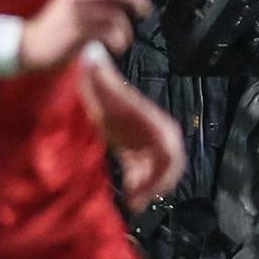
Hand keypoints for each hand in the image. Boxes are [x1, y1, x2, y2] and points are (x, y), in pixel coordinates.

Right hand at [21, 0, 150, 72]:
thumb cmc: (56, 29)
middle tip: (145, 10)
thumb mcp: (74, 6)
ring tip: (125, 39)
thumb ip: (95, 0)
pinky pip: (107, 32)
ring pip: (113, 12)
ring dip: (126, 28)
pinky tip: (116, 47)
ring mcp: (76, 11)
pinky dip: (117, 40)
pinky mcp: (76, 30)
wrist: (28, 45)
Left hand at [79, 55, 183, 205]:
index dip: (164, 172)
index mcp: (150, 118)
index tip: (150, 190)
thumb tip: (92, 56)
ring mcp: (143, 140)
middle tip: (141, 201)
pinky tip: (128, 192)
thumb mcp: (97, 81)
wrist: (89, 82)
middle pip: (169, 163)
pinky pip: (143, 170)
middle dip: (159, 184)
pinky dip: (139, 183)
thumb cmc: (93, 81)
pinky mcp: (132, 148)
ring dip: (149, 187)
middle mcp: (152, 130)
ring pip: (157, 169)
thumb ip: (100, 73)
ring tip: (132, 202)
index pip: (169, 149)